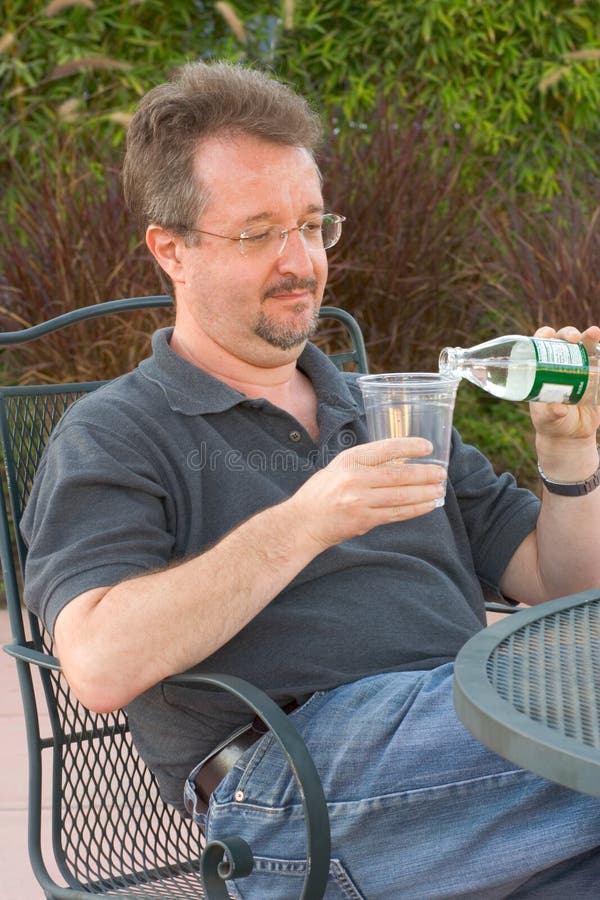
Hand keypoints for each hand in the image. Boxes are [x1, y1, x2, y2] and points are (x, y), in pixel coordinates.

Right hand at [289, 437, 446, 550]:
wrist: (302, 523)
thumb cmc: (320, 494)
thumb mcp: (339, 468)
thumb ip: (365, 464)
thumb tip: (399, 462)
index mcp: (349, 460)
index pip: (385, 449)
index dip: (409, 447)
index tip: (428, 447)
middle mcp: (355, 479)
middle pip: (398, 474)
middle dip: (424, 474)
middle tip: (441, 473)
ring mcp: (360, 501)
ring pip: (401, 495)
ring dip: (424, 493)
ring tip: (439, 489)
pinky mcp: (364, 520)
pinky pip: (396, 514)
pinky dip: (415, 509)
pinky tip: (428, 505)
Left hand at [530, 325, 599, 479]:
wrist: (571, 435)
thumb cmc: (551, 423)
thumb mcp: (547, 419)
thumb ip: (550, 413)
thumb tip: (557, 408)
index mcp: (543, 368)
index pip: (541, 345)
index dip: (544, 335)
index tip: (548, 335)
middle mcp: (563, 363)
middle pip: (565, 340)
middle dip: (569, 333)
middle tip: (573, 338)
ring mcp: (582, 368)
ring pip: (586, 346)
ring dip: (591, 336)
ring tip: (594, 333)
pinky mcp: (597, 376)